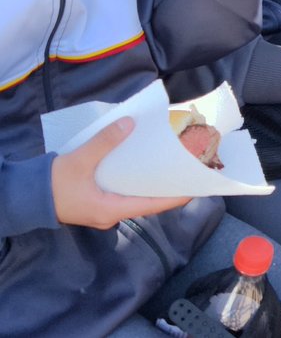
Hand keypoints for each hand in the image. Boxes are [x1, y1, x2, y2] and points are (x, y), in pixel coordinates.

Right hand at [51, 118, 189, 228]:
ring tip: (171, 165)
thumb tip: (130, 123)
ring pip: (136, 197)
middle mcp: (112, 214)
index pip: (152, 205)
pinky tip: (144, 165)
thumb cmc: (53, 183)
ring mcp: (104, 210)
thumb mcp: (79, 161)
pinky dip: (138, 181)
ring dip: (153, 184)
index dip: (175, 196)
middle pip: (148, 202)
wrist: (27, 197)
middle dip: (168, 187)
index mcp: (111, 209)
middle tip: (187, 170)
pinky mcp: (98, 202)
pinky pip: (125, 193)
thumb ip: (104, 142)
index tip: (196, 186)